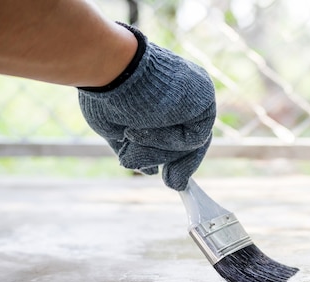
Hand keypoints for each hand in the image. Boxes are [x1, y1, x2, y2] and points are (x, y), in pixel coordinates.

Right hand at [78, 24, 215, 190]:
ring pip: (190, 143)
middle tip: (173, 183)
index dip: (173, 156)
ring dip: (157, 152)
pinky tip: (138, 129)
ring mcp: (197, 95)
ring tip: (127, 136)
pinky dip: (165, 142)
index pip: (179, 131)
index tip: (170, 178)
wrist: (106, 69)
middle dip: (180, 164)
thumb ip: (138, 149)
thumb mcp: (118, 128)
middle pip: (192, 140)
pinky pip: (193, 138)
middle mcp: (187, 94)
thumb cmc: (105, 93)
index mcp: (168, 95)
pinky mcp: (204, 99)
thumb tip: (152, 171)